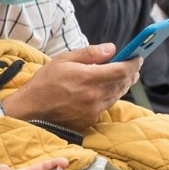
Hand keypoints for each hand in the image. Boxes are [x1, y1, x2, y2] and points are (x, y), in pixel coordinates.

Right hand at [1, 43, 141, 129]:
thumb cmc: (45, 81)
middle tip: (134, 65)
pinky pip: (105, 107)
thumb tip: (112, 48)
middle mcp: (93, 97)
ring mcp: (92, 111)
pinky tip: (105, 90)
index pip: (121, 71)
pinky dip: (108, 97)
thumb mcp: (64, 59)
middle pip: (122, 84)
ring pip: (116, 96)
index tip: (138, 57)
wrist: (30, 110)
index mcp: (88, 79)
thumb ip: (90, 53)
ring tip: (124, 76)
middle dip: (130, 74)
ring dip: (122, 85)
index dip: (133, 63)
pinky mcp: (89, 121)